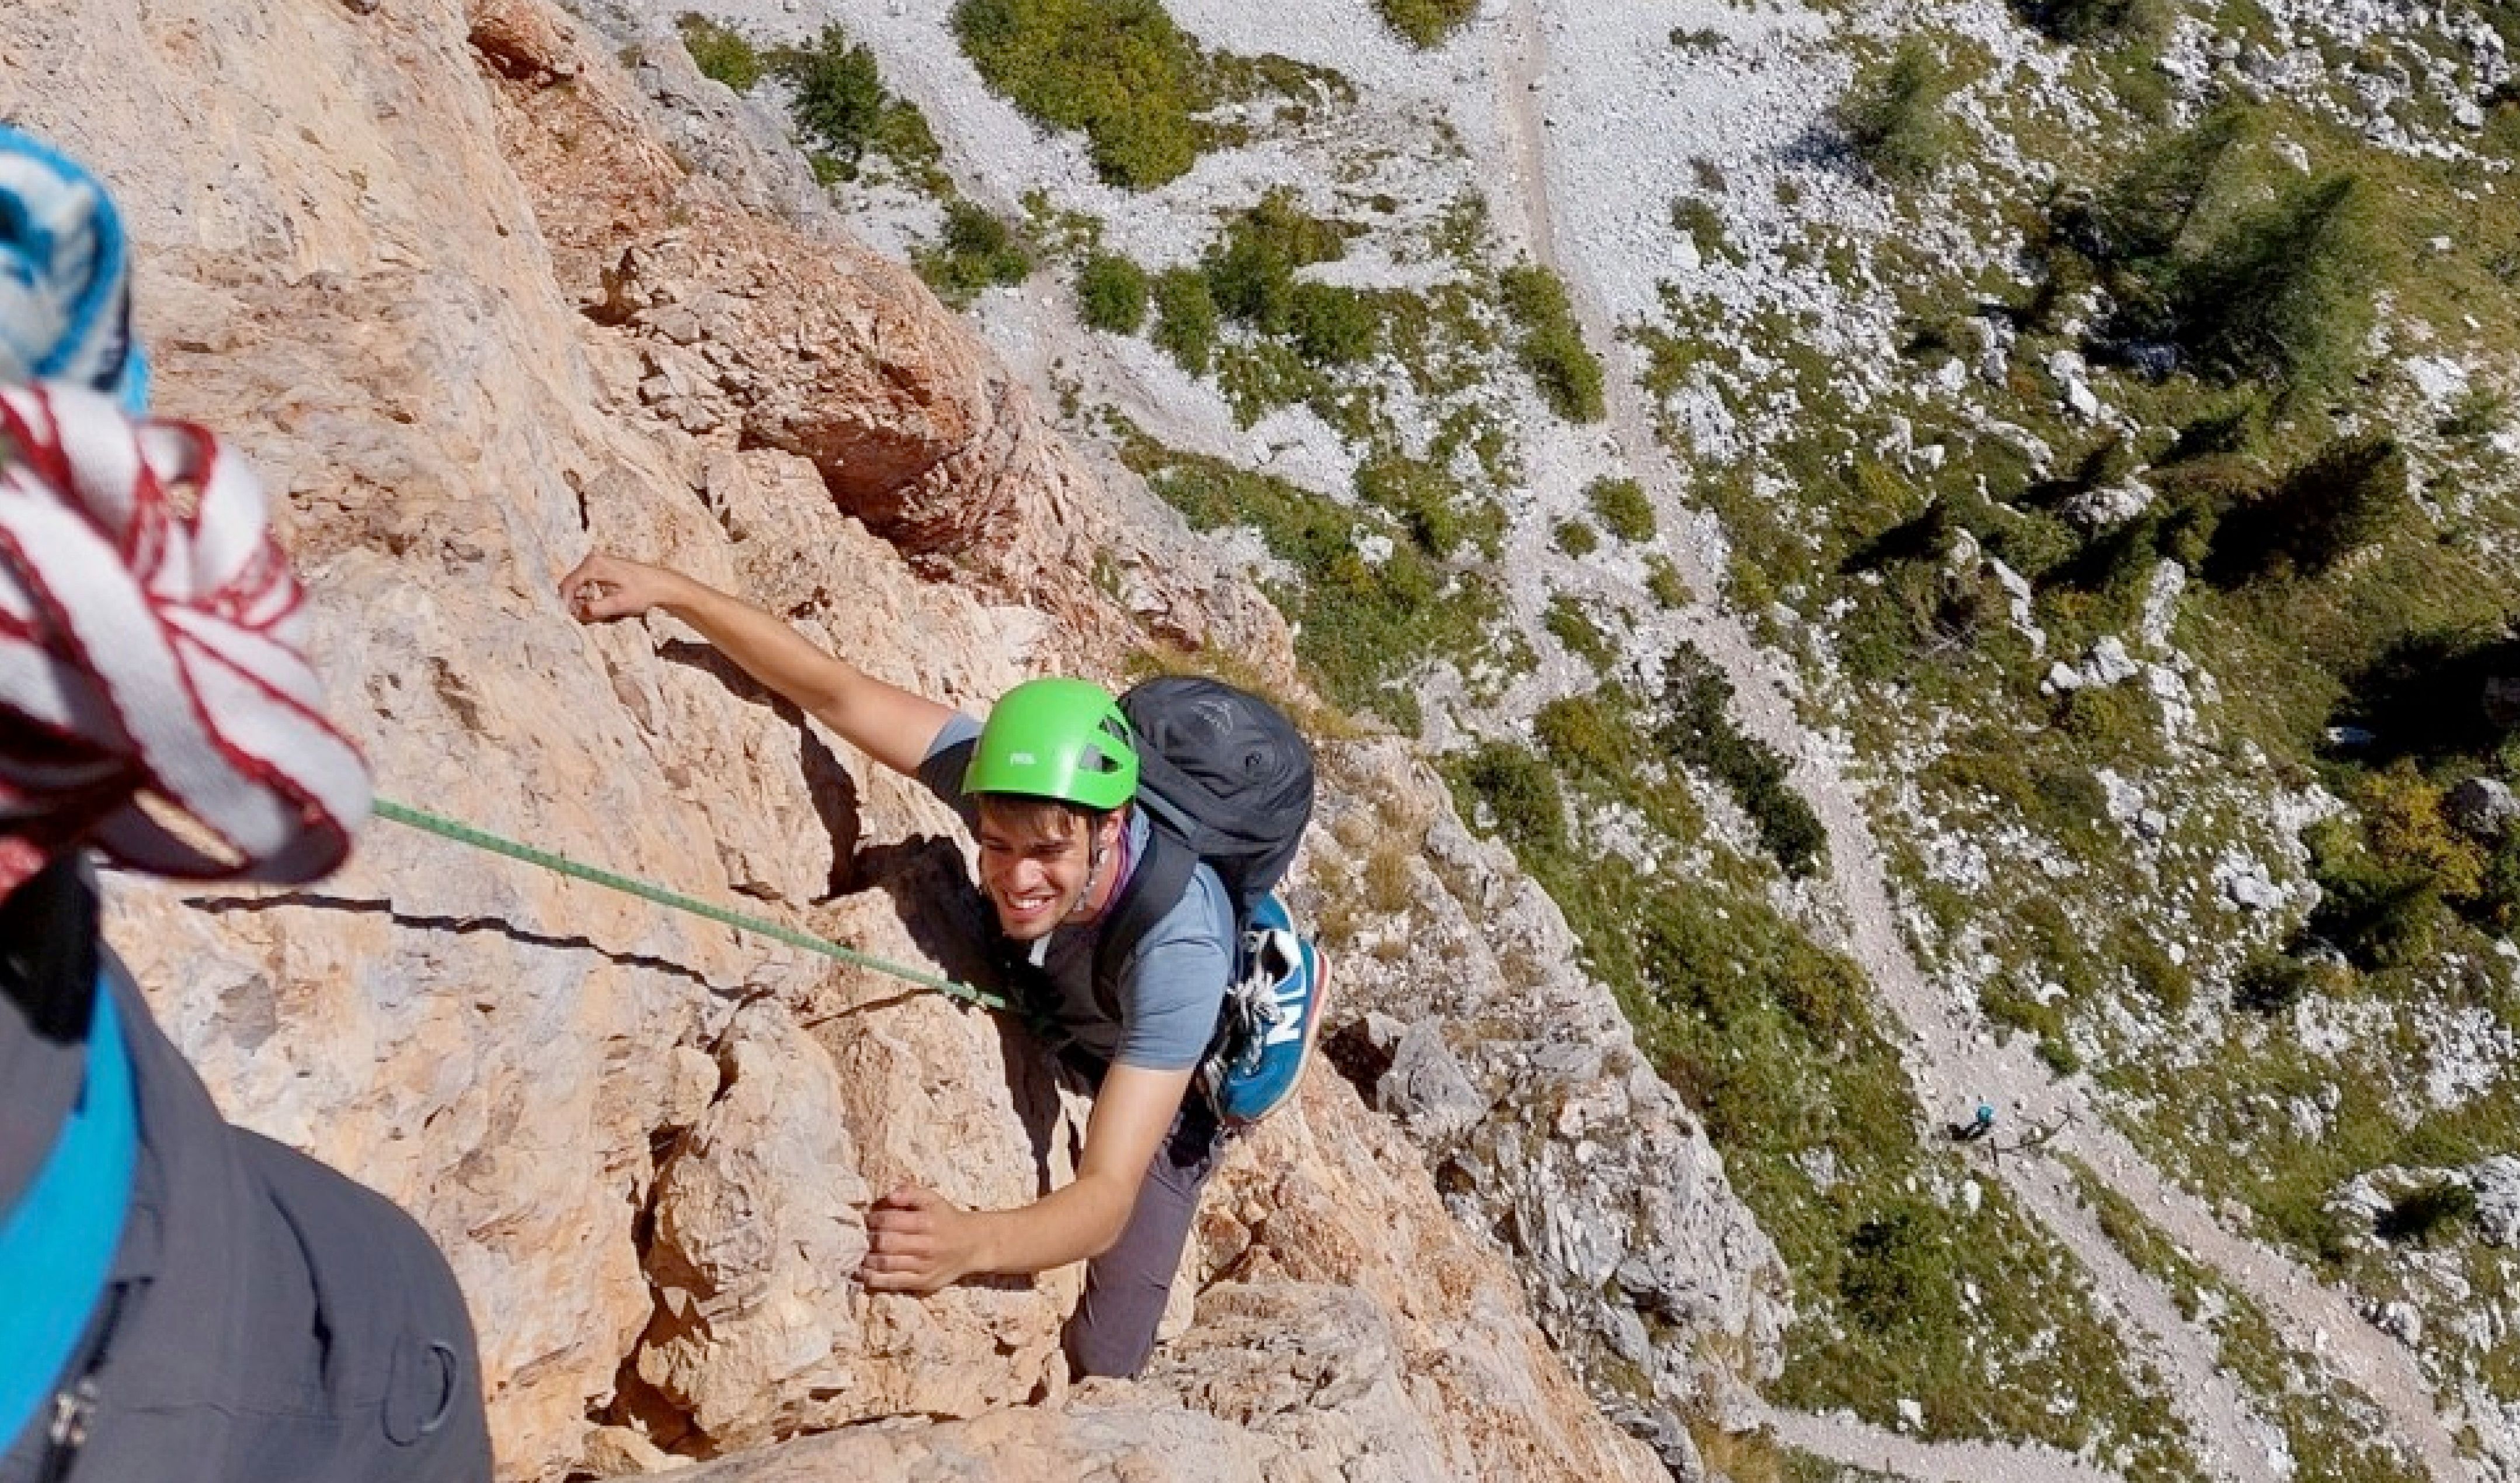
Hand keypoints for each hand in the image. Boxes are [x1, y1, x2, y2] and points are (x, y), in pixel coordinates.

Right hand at [559, 552, 682, 622]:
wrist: (660, 584)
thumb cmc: (643, 592)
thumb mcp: (619, 604)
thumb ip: (596, 609)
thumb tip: (577, 613)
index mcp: (594, 565)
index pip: (567, 585)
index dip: (566, 603)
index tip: (571, 617)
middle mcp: (593, 559)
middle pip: (571, 585)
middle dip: (576, 603)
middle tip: (589, 617)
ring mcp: (597, 561)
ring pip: (579, 585)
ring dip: (584, 601)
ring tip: (601, 611)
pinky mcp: (602, 566)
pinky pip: (587, 583)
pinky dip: (591, 596)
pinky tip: (604, 604)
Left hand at [859, 1185, 985, 1294]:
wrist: (972, 1244)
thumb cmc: (946, 1219)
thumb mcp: (933, 1199)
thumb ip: (910, 1193)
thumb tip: (889, 1195)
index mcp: (926, 1221)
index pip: (888, 1221)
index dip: (872, 1219)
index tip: (868, 1219)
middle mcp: (925, 1245)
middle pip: (884, 1244)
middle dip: (868, 1239)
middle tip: (861, 1237)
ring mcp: (923, 1266)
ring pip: (885, 1264)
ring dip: (867, 1259)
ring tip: (860, 1253)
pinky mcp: (922, 1282)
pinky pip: (892, 1282)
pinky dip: (873, 1278)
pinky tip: (864, 1272)